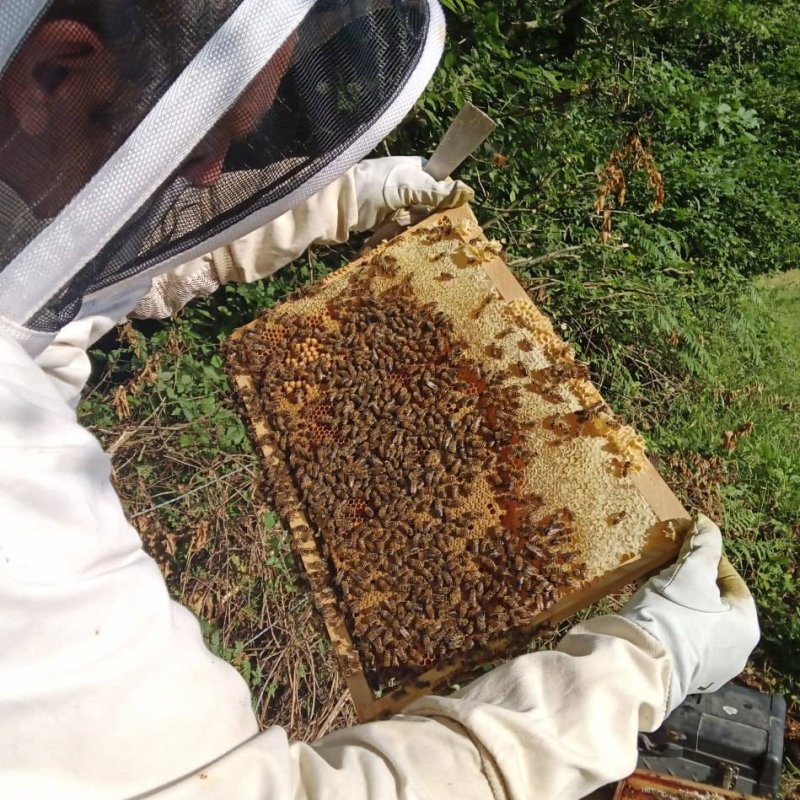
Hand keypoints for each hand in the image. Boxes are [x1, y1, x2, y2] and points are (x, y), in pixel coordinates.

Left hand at [351, 156, 474, 231]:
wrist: (341, 202)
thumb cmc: (376, 184)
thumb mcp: (410, 185)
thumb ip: (437, 191)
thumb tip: (468, 192)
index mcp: (418, 170)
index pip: (442, 184)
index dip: (447, 198)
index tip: (451, 211)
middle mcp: (410, 186)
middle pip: (433, 206)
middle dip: (430, 216)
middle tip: (426, 222)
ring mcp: (400, 205)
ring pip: (420, 221)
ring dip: (415, 227)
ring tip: (408, 227)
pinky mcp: (389, 222)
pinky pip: (406, 231)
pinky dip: (404, 234)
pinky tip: (401, 236)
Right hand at [619, 514, 758, 714]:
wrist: (639, 662)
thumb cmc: (672, 613)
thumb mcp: (689, 571)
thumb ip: (703, 545)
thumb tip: (706, 523)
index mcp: (745, 625)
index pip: (732, 581)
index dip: (709, 559)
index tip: (686, 547)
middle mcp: (735, 650)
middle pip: (713, 602)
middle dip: (690, 580)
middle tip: (667, 565)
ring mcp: (711, 668)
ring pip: (695, 621)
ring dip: (677, 601)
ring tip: (653, 584)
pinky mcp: (685, 676)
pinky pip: (680, 638)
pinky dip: (668, 622)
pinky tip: (649, 610)